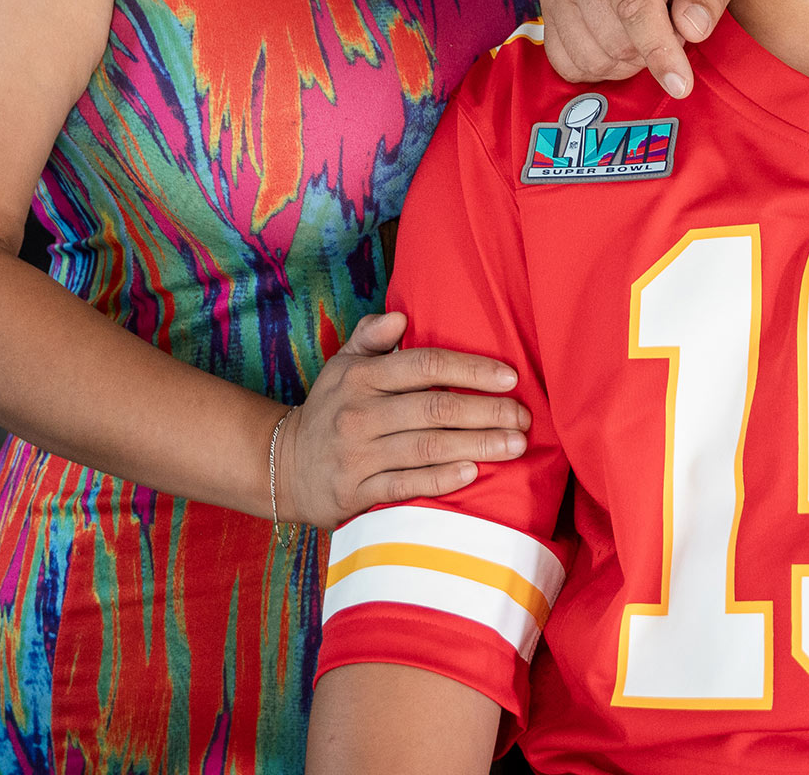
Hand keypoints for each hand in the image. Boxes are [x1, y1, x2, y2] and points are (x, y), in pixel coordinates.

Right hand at [276, 312, 531, 530]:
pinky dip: (441, 479)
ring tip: (515, 445)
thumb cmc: (332, 408)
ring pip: (427, 447)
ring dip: (476, 445)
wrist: (284, 466)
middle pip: (435, 409)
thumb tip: (400, 318)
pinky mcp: (355, 492)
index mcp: (361, 376)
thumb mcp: (342, 364)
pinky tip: (473, 472)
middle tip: (524, 418)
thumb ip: (370, 335)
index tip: (510, 377)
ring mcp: (357, 454)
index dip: (471, 369)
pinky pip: (406, 484)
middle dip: (486, 412)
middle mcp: (359, 413)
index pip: (425, 365)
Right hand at [537, 0, 741, 96]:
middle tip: (675, 19)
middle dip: (655, 49)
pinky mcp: (547, 1)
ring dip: (629, 60)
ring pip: (591, 57)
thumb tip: (693, 28)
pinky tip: (622, 41)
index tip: (681, 85)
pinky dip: (599, 65)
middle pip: (615, 40)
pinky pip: (566, 61)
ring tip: (651, 25)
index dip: (658, 51)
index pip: (634, 5)